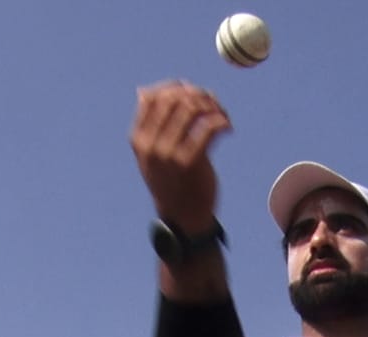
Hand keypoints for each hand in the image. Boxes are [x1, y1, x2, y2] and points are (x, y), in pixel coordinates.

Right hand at [131, 81, 230, 231]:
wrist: (182, 217)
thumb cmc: (171, 180)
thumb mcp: (151, 153)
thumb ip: (149, 124)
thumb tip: (143, 91)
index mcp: (139, 139)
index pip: (155, 97)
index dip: (177, 87)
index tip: (194, 93)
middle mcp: (150, 144)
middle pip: (175, 98)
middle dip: (198, 94)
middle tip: (213, 104)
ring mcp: (168, 153)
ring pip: (193, 109)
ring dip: (213, 106)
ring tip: (222, 116)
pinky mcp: (190, 162)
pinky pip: (209, 127)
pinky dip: (222, 122)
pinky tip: (228, 128)